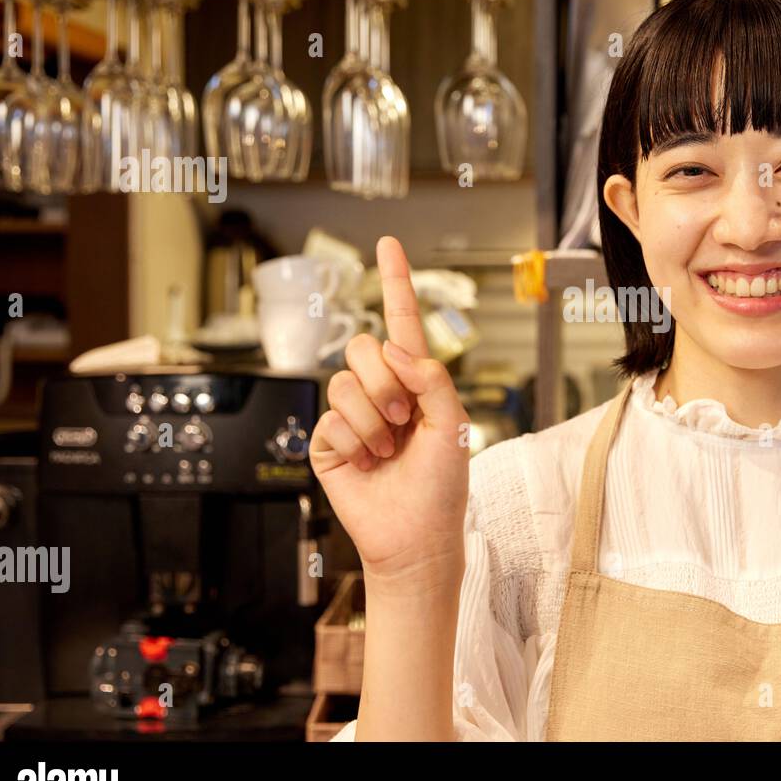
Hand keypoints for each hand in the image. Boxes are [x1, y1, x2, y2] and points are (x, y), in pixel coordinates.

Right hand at [310, 236, 470, 587]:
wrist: (415, 536)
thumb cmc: (442, 486)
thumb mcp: (452, 425)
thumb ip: (431, 378)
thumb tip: (392, 347)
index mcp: (416, 381)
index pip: (402, 322)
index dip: (396, 282)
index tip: (389, 244)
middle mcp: (381, 391)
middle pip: (363, 346)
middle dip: (386, 383)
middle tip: (403, 419)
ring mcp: (351, 414)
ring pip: (344, 382)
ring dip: (373, 419)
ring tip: (388, 450)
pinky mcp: (327, 440)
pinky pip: (331, 417)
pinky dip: (355, 441)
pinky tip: (367, 463)